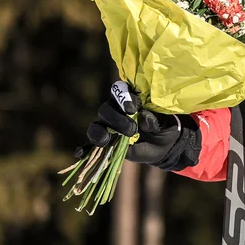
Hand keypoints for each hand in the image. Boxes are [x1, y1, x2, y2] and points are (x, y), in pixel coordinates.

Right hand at [79, 81, 198, 170]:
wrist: (164, 146)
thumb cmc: (164, 127)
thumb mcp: (164, 123)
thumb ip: (154, 120)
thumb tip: (144, 117)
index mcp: (130, 100)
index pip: (120, 91)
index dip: (123, 97)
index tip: (132, 108)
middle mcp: (116, 111)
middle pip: (106, 109)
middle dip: (116, 119)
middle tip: (132, 130)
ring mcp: (108, 127)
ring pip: (97, 125)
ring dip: (100, 132)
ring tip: (107, 140)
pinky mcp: (106, 142)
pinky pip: (90, 144)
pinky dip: (84, 148)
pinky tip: (80, 153)